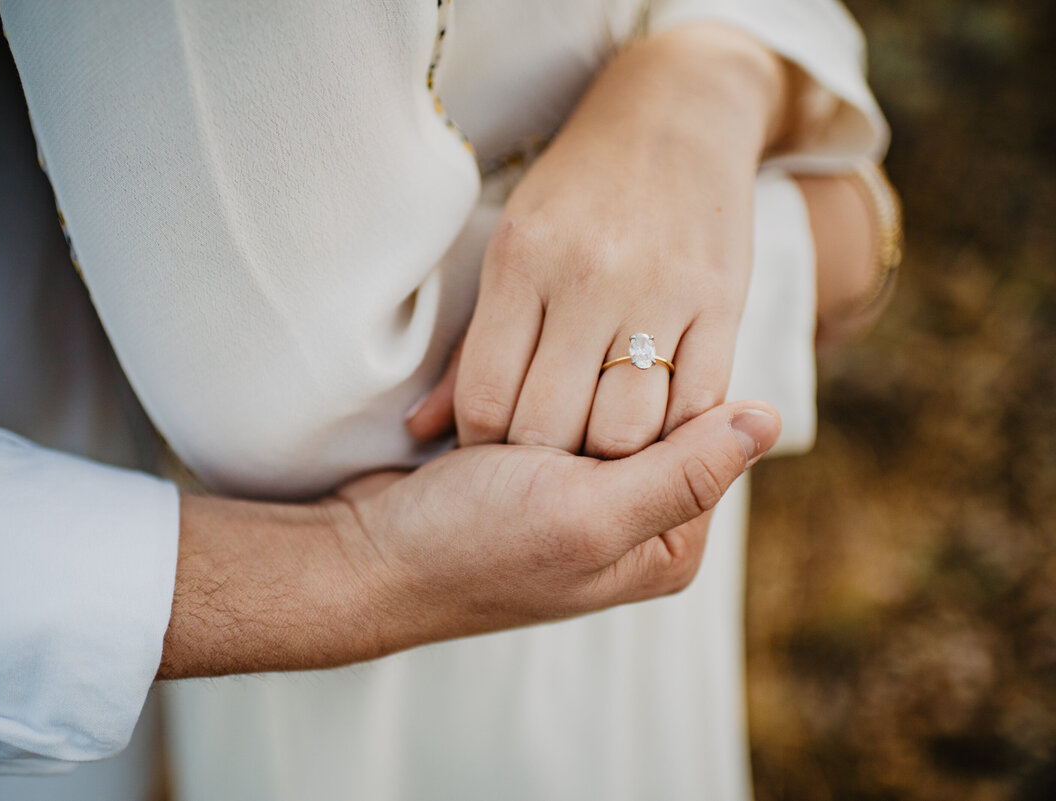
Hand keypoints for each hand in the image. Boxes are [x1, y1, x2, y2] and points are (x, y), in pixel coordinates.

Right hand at [159, 400, 779, 677]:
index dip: (676, 384)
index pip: (710, 439)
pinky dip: (539, 384)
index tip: (635, 341)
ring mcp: (582, 495)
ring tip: (541, 352)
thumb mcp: (589, 514)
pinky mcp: (535, 470)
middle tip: (578, 343)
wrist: (365, 555)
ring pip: (606, 403)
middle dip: (619, 378)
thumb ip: (684, 470)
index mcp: (666, 543)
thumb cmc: (472, 545)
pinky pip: (560, 406)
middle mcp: (633, 521)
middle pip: (659, 418)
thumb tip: (773, 416)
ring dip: (573, 374)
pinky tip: (513, 367)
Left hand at [408, 26, 792, 457]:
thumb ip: (469, 348)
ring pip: (624, 431)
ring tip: (596, 451)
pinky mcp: (723, 303)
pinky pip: (696, 406)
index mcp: (520, 261)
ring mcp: (659, 291)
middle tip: (546, 462)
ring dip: (606, 462)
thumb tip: (417, 431)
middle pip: (550, 426)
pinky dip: (671, 438)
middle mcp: (588, 277)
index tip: (493, 448)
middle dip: (541, 464)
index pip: (484, 397)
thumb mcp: (509, 251)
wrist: (676, 113)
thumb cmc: (575, 197)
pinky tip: (652, 433)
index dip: (481, 444)